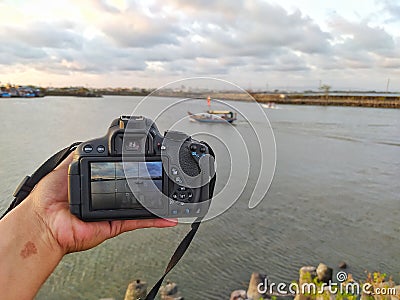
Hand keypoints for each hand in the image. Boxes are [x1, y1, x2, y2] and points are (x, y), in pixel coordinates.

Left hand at [29, 152, 176, 253]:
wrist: (44, 221)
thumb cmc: (48, 198)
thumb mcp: (66, 166)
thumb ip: (80, 155)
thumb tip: (89, 143)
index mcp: (98, 185)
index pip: (122, 176)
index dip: (136, 170)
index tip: (148, 165)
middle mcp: (108, 199)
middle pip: (135, 192)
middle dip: (151, 187)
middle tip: (166, 180)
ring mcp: (113, 213)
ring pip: (142, 207)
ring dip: (158, 203)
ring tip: (172, 197)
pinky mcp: (116, 224)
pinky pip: (138, 221)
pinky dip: (155, 220)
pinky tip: (167, 217)